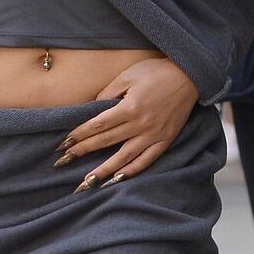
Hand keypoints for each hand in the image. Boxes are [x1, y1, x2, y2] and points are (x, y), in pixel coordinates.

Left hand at [54, 56, 198, 185]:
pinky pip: (146, 160)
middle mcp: (141, 124)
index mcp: (130, 107)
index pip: (98, 125)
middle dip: (83, 152)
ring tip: (87, 181)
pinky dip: (131, 171)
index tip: (63, 143)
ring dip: (104, 170)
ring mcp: (154, 135)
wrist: (190, 75)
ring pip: (124, 157)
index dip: (79, 135)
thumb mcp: (128, 75)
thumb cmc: (156, 72)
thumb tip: (91, 109)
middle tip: (63, 162)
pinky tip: (117, 179)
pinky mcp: (165, 141)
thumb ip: (108, 93)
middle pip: (106, 141)